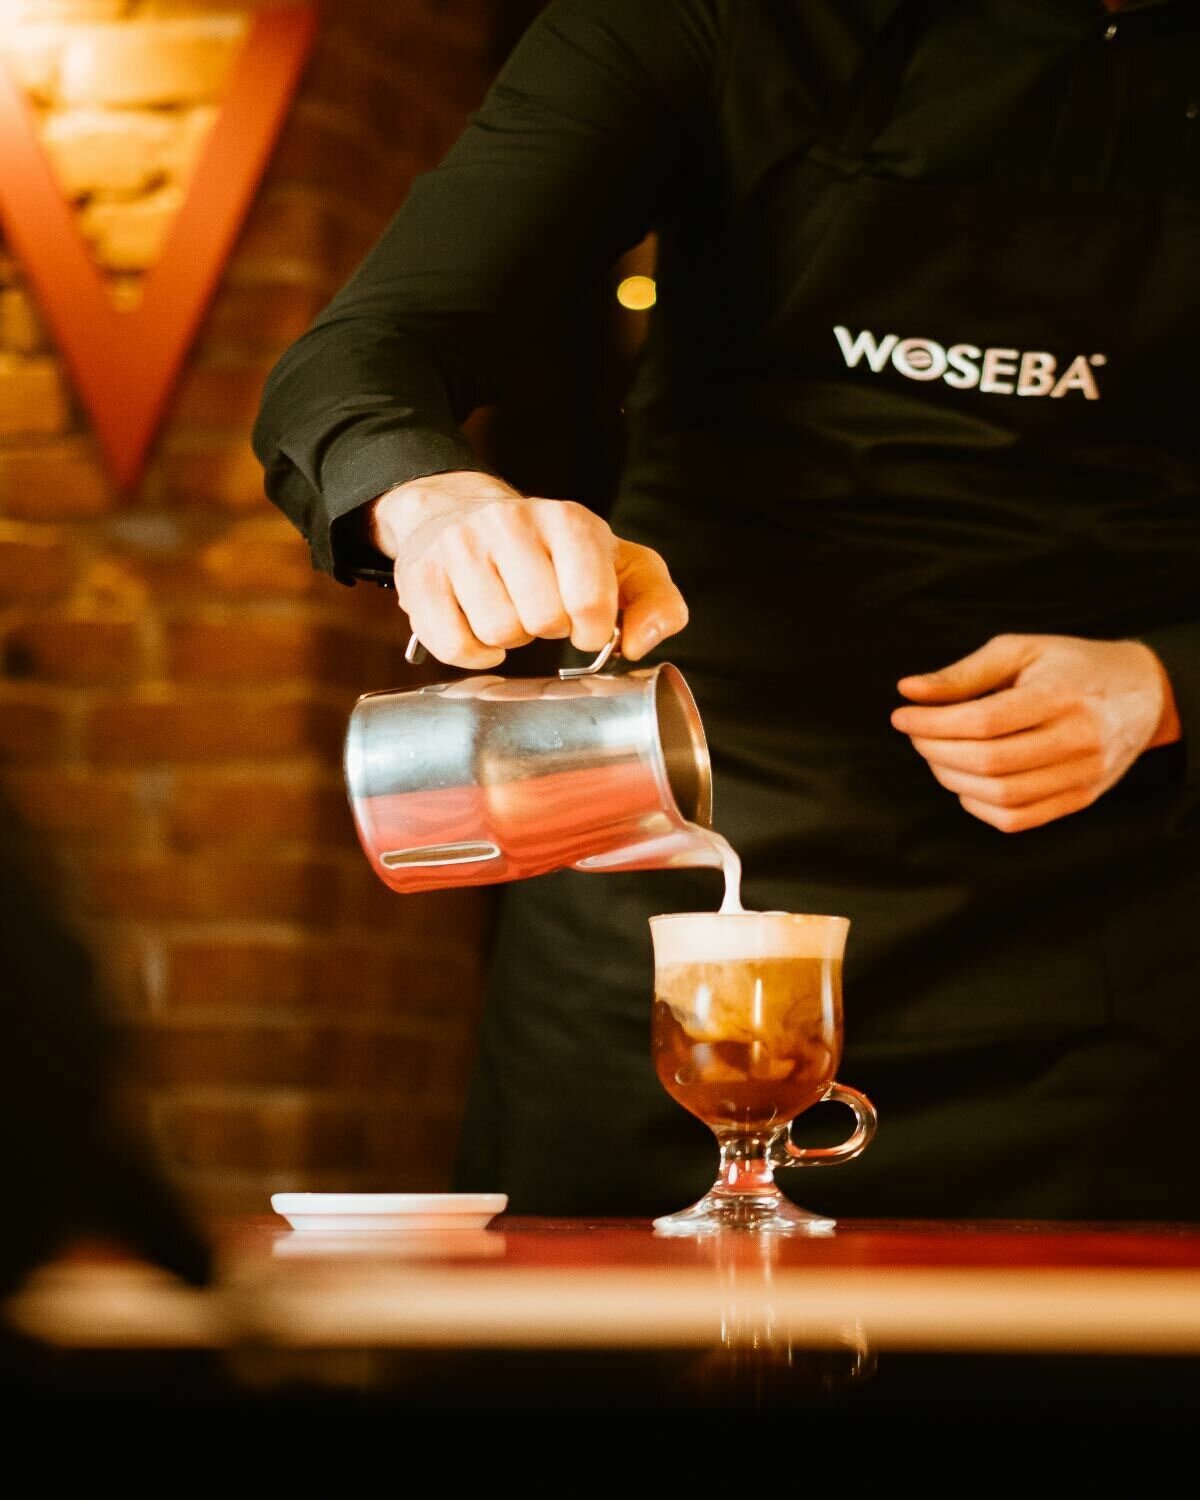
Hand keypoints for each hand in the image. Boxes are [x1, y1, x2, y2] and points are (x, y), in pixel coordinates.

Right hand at [370, 471, 687, 668]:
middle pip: (542, 621)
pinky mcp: (420, 576)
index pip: (589, 601)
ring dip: (509, 639)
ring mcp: (460, 546)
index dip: (592, 631)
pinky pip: (454, 646)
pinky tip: (479, 629)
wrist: (459, 512)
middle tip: (541, 614)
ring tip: (509, 613)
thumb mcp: (619, 565)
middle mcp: (511, 523)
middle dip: (547, 630)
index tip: (585, 626)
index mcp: (568, 520)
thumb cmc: (552, 553)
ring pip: (497, 633)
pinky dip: (473, 653)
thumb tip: (636, 644)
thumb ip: (657, 603)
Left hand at [890, 633, 1182, 832]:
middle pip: (989, 762)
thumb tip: (909, 691)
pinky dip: (978, 805)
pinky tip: (965, 781)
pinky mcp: (1080, 799)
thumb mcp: (1021, 651)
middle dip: (936, 751)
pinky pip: (1017, 819)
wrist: (1144, 693)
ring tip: (937, 754)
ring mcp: (1082, 775)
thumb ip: (964, 673)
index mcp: (1062, 695)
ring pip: (1001, 795)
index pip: (985, 721)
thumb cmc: (1072, 666)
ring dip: (952, 778)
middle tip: (916, 735)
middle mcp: (1077, 739)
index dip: (934, 724)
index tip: (902, 717)